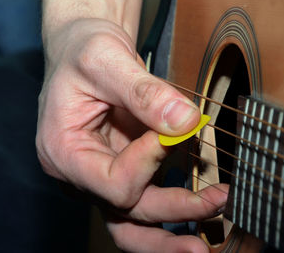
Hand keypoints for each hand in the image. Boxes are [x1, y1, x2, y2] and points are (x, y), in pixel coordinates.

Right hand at [36, 18, 227, 251]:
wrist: (87, 50)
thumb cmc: (86, 51)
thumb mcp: (106, 60)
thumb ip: (144, 92)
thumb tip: (187, 122)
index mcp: (65, 151)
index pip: (114, 181)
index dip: (151, 161)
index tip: (175, 130)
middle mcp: (82, 174)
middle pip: (128, 211)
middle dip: (175, 209)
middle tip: (218, 202)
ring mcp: (103, 175)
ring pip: (134, 222)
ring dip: (171, 231)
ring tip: (205, 240)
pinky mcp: (125, 169)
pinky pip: (147, 201)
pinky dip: (173, 210)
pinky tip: (201, 207)